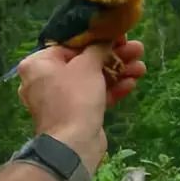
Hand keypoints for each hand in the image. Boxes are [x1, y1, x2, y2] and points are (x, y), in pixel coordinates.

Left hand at [16, 40, 146, 171]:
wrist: (73, 144)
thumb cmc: (75, 96)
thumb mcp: (87, 66)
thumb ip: (97, 48)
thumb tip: (105, 38)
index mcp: (37, 64)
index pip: (68, 45)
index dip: (96, 40)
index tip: (117, 37)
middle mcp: (43, 80)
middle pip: (83, 62)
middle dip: (112, 57)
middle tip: (137, 50)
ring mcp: (58, 99)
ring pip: (90, 80)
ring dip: (117, 72)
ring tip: (142, 67)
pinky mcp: (73, 114)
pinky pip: (92, 96)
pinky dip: (110, 90)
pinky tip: (133, 83)